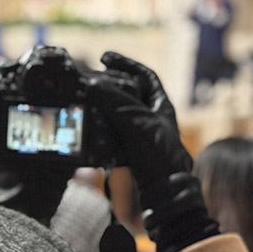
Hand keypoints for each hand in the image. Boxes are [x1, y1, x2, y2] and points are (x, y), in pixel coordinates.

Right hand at [89, 52, 218, 251]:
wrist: (166, 194)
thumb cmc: (160, 156)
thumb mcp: (136, 121)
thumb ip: (114, 100)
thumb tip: (90, 84)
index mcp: (161, 105)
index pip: (145, 75)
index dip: (125, 63)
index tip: (104, 57)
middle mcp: (153, 119)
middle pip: (129, 93)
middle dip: (109, 87)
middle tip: (90, 83)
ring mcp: (142, 137)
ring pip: (119, 115)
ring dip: (102, 110)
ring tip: (87, 104)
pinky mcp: (131, 155)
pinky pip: (113, 137)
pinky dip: (101, 132)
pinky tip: (91, 132)